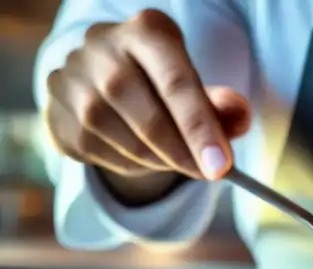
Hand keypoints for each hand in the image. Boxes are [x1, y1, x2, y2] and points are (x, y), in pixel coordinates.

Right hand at [43, 9, 250, 182]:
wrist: (110, 87)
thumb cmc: (167, 89)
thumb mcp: (202, 91)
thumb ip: (224, 107)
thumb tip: (237, 116)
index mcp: (147, 32)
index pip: (176, 82)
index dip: (200, 128)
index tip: (222, 167)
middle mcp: (102, 45)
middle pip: (145, 111)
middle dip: (180, 152)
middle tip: (206, 174)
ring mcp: (72, 75)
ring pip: (119, 135)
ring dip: (156, 160)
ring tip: (175, 161)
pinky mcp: (55, 107)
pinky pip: (95, 149)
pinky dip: (128, 164)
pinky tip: (142, 157)